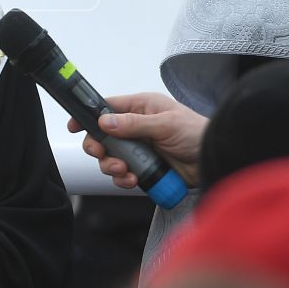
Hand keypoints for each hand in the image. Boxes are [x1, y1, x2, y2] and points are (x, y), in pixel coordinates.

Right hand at [67, 91, 205, 188]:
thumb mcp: (166, 124)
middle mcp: (136, 127)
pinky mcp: (144, 168)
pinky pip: (124, 174)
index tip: (75, 126)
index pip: (107, 108)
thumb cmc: (196, 133)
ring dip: (112, 166)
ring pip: (111, 158)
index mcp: (141, 108)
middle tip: (102, 154)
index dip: (89, 116)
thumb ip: (135, 124)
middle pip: (103, 137)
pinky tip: (133, 179)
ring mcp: (139, 149)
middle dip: (99, 148)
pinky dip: (124, 179)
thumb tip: (105, 121)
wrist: (213, 160)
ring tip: (123, 170)